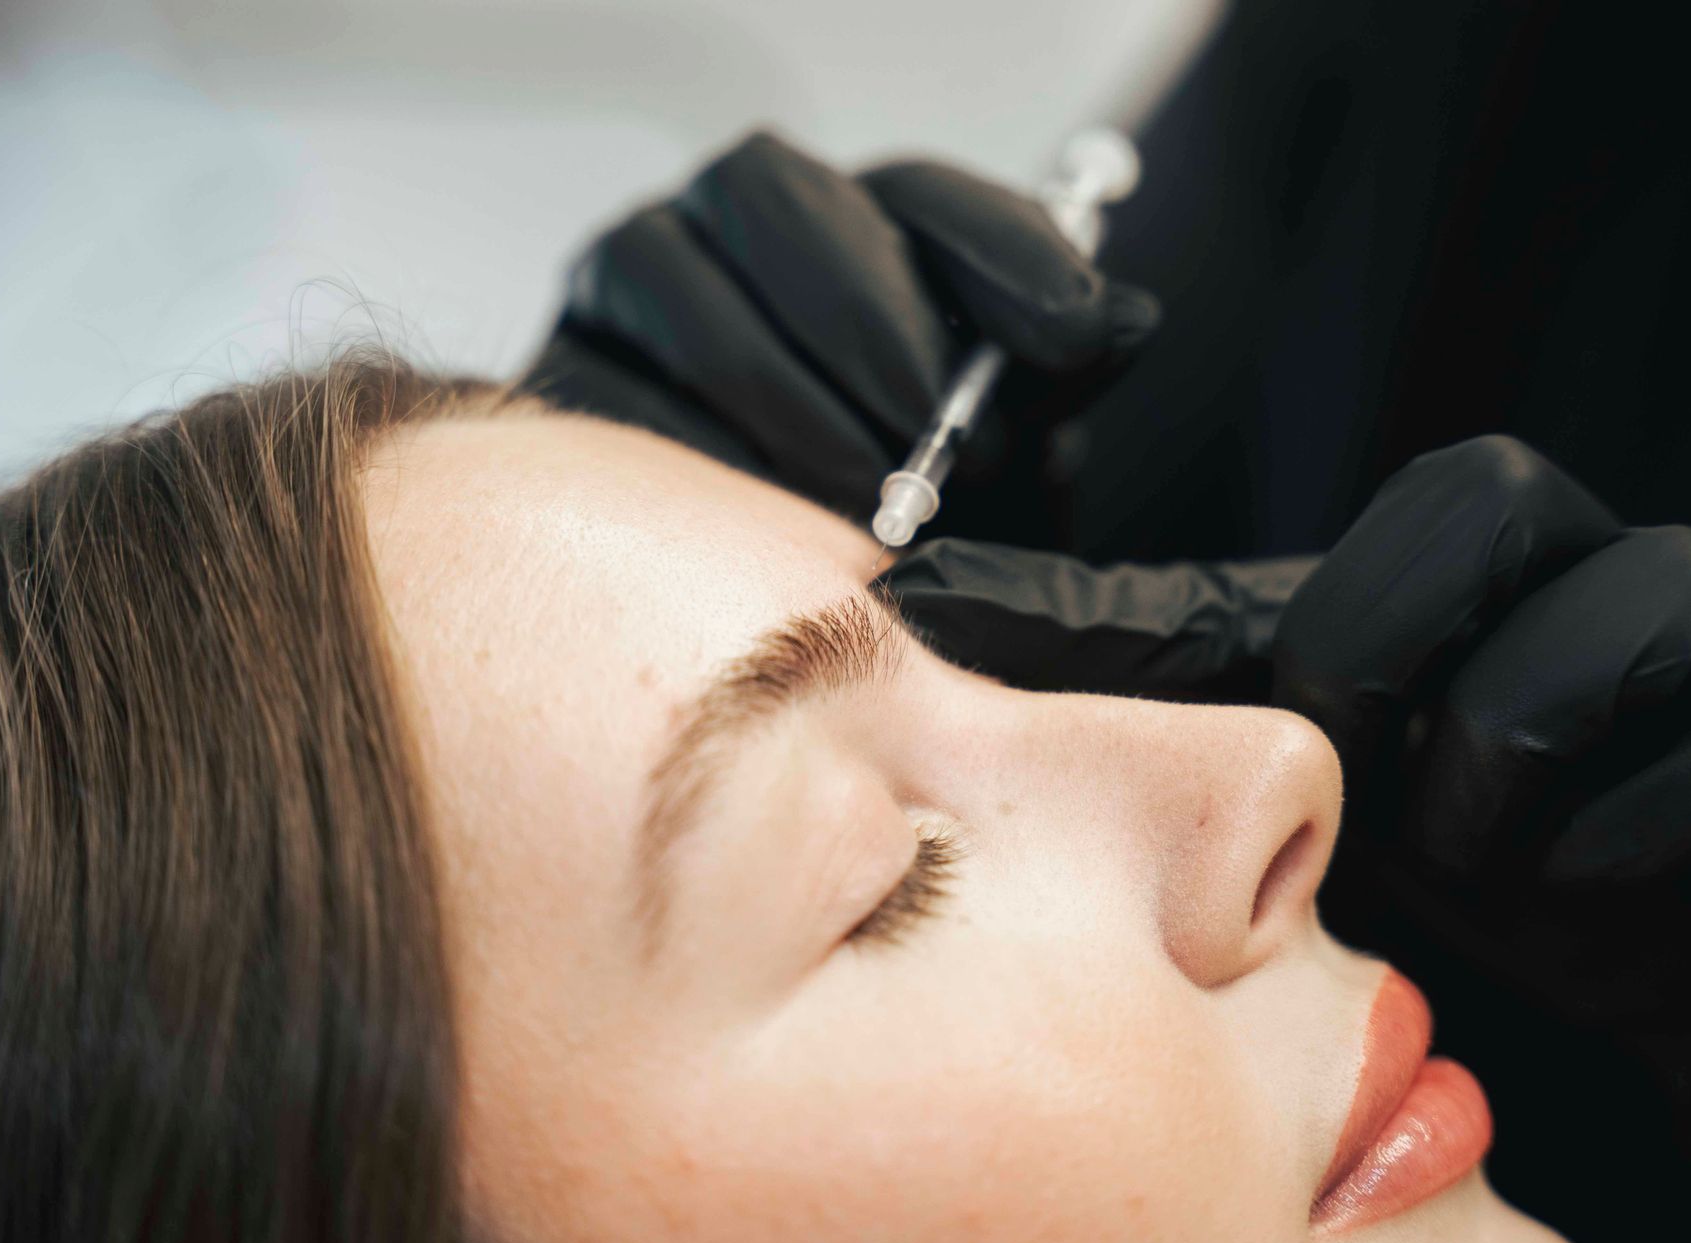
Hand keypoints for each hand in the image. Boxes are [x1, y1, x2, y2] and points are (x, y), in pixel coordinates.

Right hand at [524, 130, 1159, 520]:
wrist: (751, 598)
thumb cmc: (886, 509)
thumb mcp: (991, 450)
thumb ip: (1049, 377)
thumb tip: (1126, 316)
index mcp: (858, 220)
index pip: (925, 196)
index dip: (1004, 252)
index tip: (1076, 329)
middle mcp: (737, 219)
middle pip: (783, 199)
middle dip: (872, 322)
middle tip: (938, 438)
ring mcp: (638, 277)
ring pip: (696, 299)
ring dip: (795, 409)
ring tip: (862, 510)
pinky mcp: (565, 366)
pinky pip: (621, 399)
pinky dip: (701, 468)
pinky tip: (756, 528)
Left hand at [1270, 436, 1690, 900]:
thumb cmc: (1531, 889)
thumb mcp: (1369, 797)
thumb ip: (1240, 713)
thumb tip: (1025, 624)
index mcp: (1532, 584)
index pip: (1437, 495)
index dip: (1345, 616)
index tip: (1304, 755)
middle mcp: (1643, 589)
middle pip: (1512, 490)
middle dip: (1396, 637)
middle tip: (1369, 781)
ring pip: (1664, 591)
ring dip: (1515, 744)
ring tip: (1485, 863)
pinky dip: (1640, 835)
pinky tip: (1589, 894)